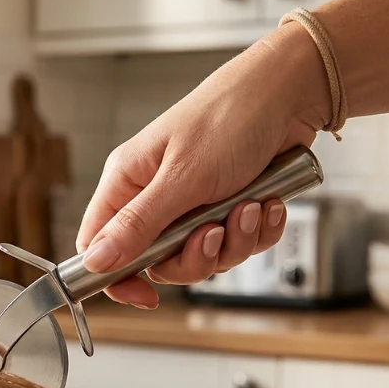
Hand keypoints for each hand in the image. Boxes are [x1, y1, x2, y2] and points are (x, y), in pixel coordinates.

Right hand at [75, 23, 330, 308]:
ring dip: (234, 240)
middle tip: (214, 233)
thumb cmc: (229, 117)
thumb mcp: (182, 178)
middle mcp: (155, 197)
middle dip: (195, 257)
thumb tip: (97, 262)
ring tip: (250, 207)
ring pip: (202, 256)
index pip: (99, 246)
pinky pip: (236, 243)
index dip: (117, 277)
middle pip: (157, 262)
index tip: (147, 295)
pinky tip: (267, 203)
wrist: (292, 92)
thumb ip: (138, 225)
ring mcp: (192, 204)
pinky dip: (257, 230)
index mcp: (128, 183)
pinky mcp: (227, 205)